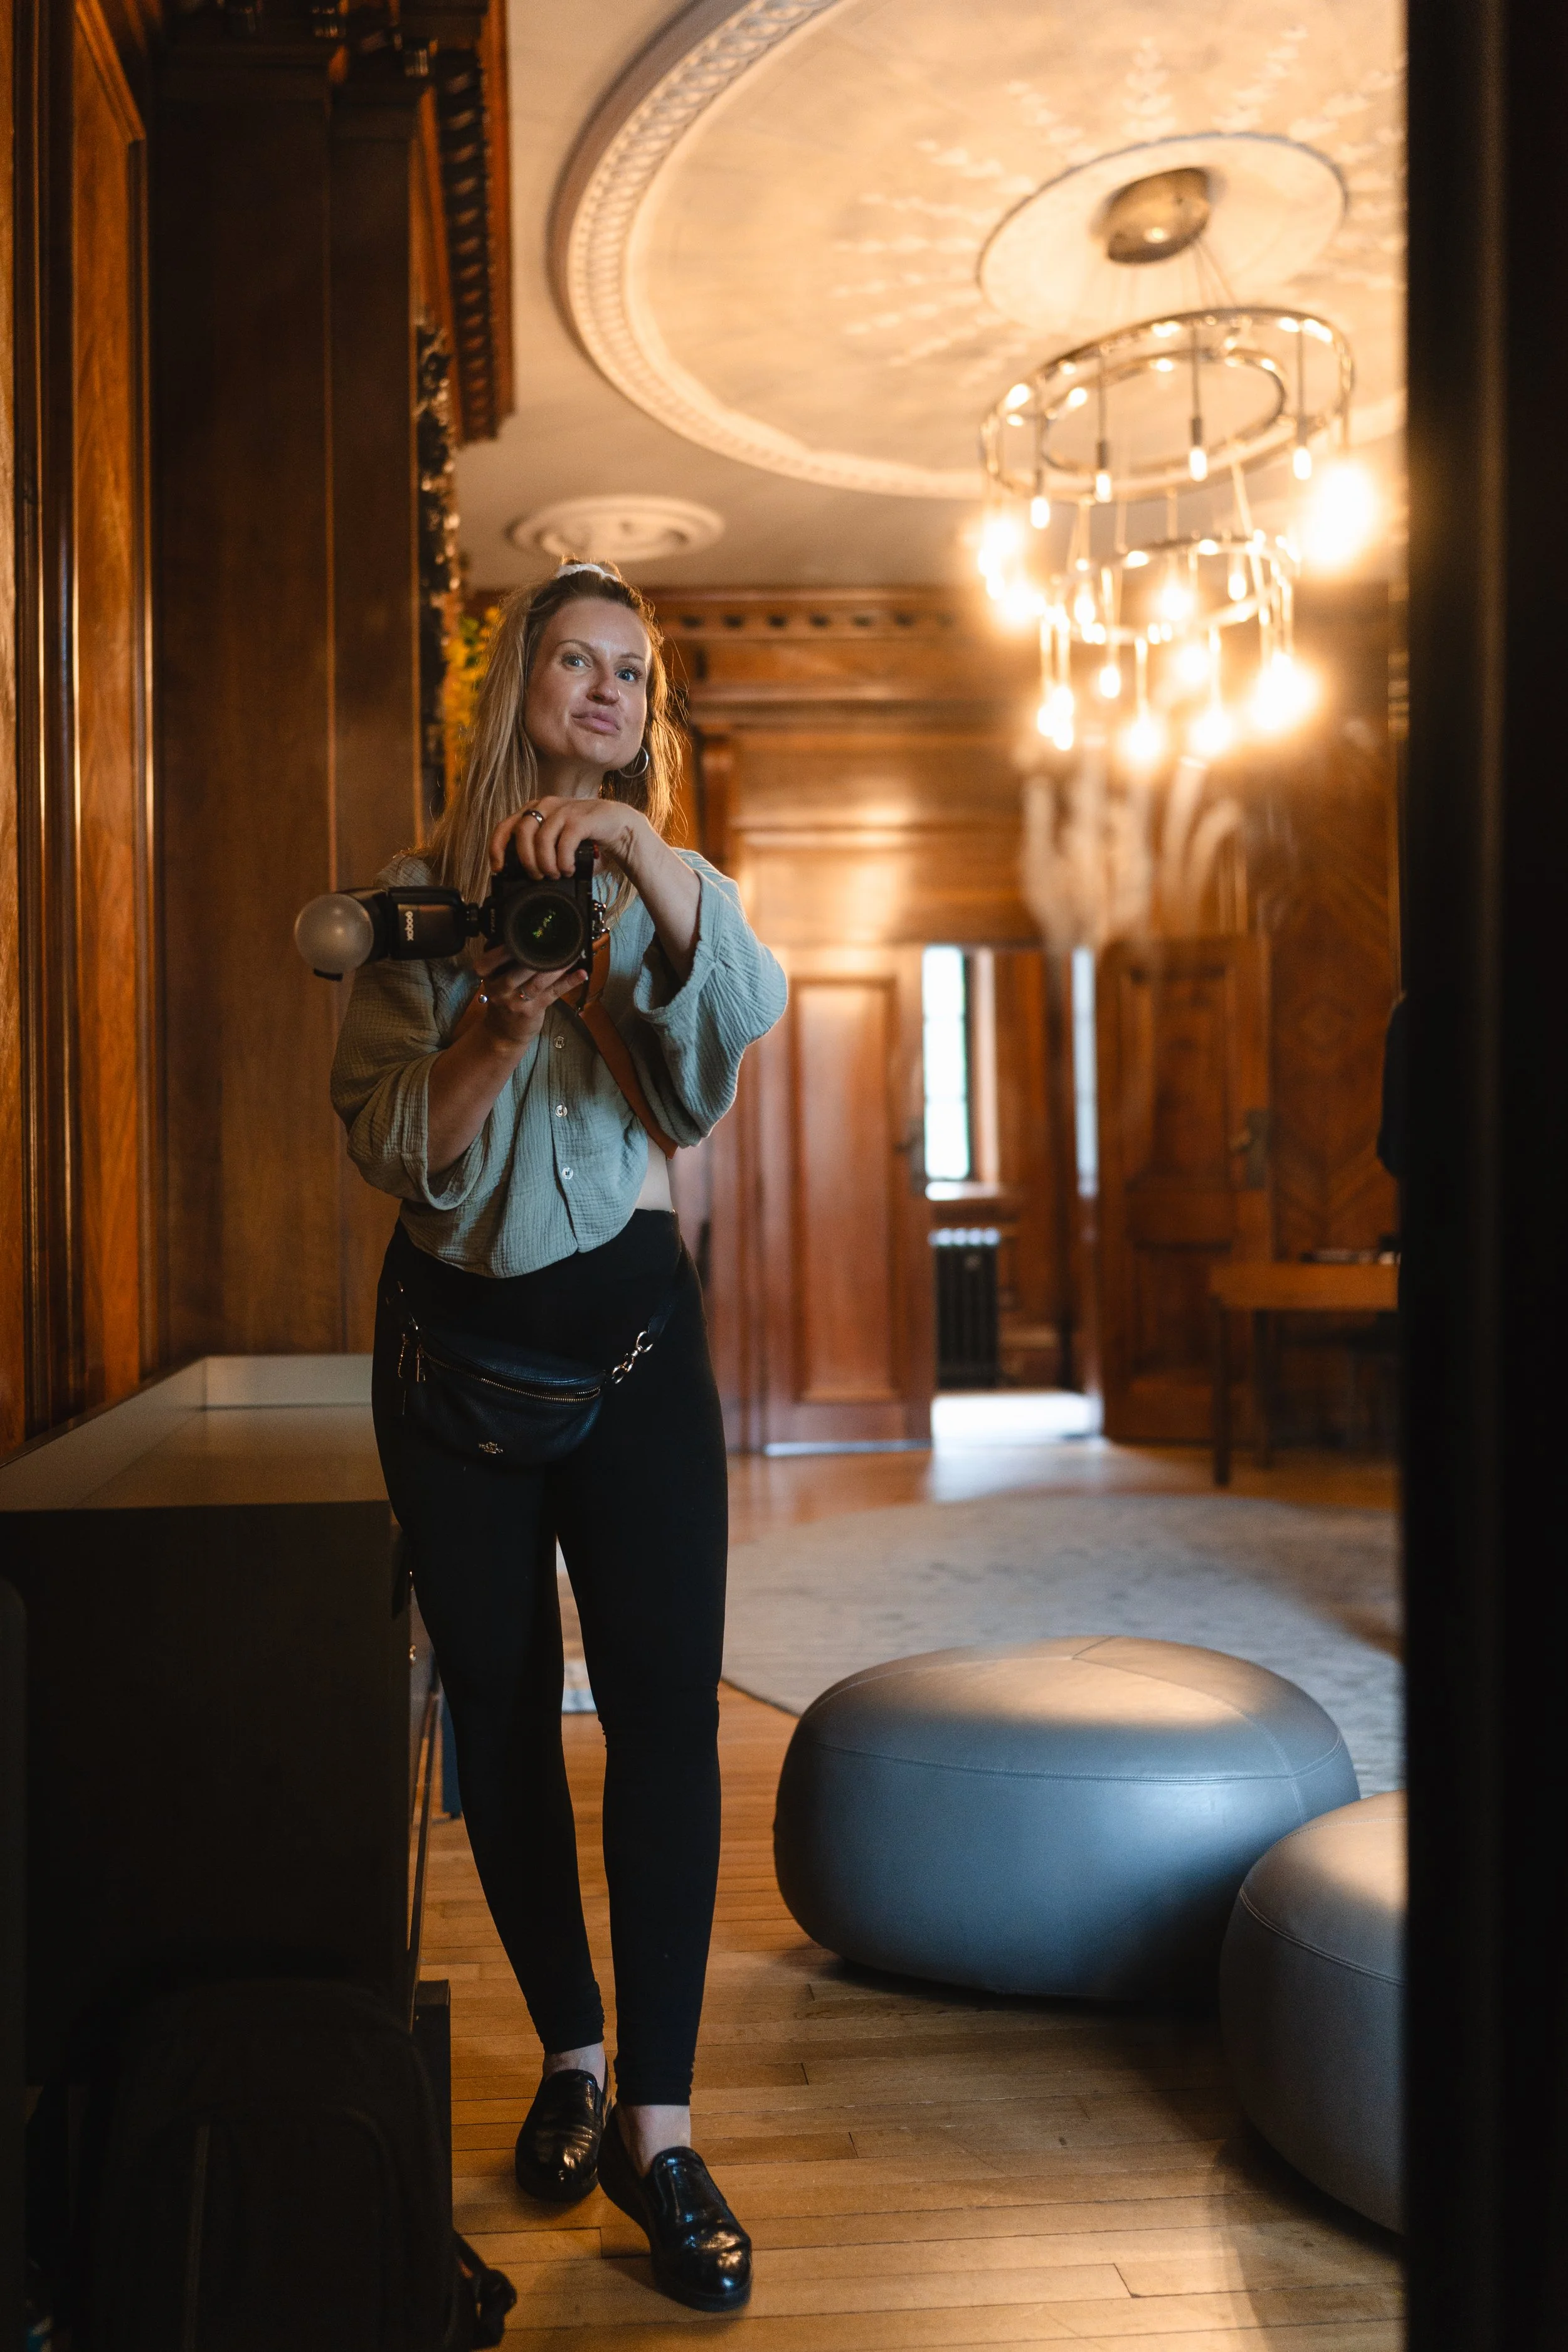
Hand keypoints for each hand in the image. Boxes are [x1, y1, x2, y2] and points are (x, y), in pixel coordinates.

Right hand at [468, 943, 582, 1052]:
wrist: (503, 1033)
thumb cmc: (503, 998)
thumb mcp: (496, 979)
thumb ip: (505, 961)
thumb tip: (527, 933)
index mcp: (488, 976)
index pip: (492, 959)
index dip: (506, 948)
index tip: (524, 933)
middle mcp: (500, 989)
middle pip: (517, 970)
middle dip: (536, 956)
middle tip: (554, 940)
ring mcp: (517, 1001)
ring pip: (537, 981)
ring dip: (556, 968)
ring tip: (572, 954)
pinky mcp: (533, 1010)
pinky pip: (553, 993)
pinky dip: (569, 982)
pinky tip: (581, 974)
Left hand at [491, 796, 649, 885]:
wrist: (619, 828)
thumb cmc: (585, 838)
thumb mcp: (557, 844)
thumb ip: (541, 853)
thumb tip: (525, 877)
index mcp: (535, 811)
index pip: (505, 826)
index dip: (497, 848)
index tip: (499, 869)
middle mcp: (546, 806)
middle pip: (521, 833)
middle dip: (526, 860)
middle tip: (537, 876)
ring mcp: (563, 810)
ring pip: (541, 839)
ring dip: (546, 863)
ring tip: (555, 874)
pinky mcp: (580, 818)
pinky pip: (564, 843)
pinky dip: (564, 861)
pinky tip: (569, 869)